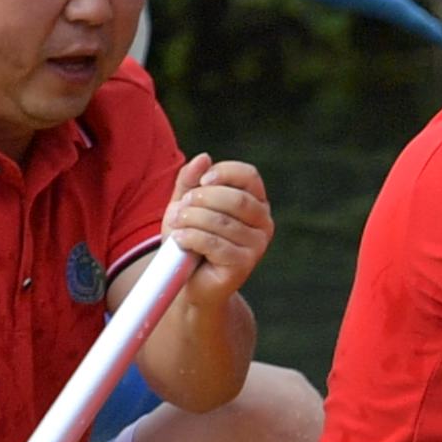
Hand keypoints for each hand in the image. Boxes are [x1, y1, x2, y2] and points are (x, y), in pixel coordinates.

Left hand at [161, 154, 271, 290]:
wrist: (189, 282)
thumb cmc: (190, 240)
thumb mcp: (186, 205)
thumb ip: (191, 180)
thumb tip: (204, 158)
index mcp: (256, 202)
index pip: (249, 175)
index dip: (224, 173)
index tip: (201, 182)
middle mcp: (264, 223)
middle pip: (236, 198)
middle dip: (202, 199)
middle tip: (181, 209)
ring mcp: (257, 245)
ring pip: (222, 222)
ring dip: (191, 220)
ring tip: (176, 225)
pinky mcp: (244, 265)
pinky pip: (215, 244)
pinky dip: (191, 238)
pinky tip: (179, 240)